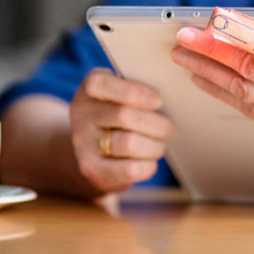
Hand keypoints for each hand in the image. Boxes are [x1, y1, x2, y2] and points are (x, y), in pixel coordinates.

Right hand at [69, 68, 175, 193]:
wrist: (95, 151)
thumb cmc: (120, 114)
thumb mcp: (121, 94)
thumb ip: (138, 88)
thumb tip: (172, 94)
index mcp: (90, 88)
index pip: (102, 83)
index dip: (135, 92)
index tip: (158, 101)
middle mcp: (81, 114)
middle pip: (124, 115)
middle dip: (157, 124)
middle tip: (171, 129)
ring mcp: (83, 144)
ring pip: (130, 143)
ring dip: (155, 145)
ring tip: (160, 144)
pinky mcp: (92, 170)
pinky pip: (130, 169)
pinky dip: (148, 165)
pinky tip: (149, 160)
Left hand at [170, 0, 253, 186]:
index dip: (241, 30)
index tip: (216, 17)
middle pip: (248, 68)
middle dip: (211, 50)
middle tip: (184, 36)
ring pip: (241, 91)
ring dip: (208, 72)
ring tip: (183, 57)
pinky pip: (248, 109)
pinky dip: (223, 93)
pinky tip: (205, 81)